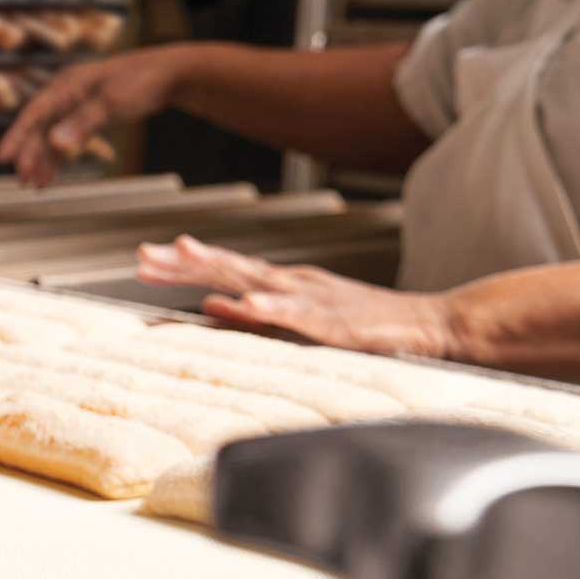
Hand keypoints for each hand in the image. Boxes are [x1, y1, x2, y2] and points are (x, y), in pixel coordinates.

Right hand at [0, 47, 190, 187]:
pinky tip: (53, 174)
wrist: (172, 73)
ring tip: (36, 185)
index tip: (3, 158)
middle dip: (31, 154)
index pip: (35, 113)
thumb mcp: (112, 103)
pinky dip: (59, 156)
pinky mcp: (89, 112)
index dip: (17, 136)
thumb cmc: (142, 82)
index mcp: (67, 84)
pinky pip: (66, 136)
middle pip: (40, 127)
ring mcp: (77, 102)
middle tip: (23, 180)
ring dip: (44, 159)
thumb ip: (82, 124)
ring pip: (52, 134)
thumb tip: (55, 144)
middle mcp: (67, 92)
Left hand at [136, 235, 456, 357]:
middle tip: (143, 255)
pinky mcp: (335, 321)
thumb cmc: (368, 325)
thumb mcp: (300, 319)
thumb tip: (208, 308)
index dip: (182, 267)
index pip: (223, 273)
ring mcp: (314, 297)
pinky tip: (244, 304)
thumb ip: (254, 314)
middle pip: (229, 269)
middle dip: (184, 262)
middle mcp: (292, 283)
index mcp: (283, 284)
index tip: (144, 261)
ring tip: (183, 253)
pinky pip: (297, 314)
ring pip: (256, 279)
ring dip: (218, 266)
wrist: (435, 324)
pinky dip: (268, 307)